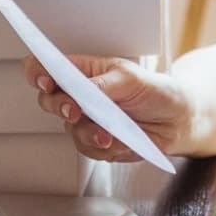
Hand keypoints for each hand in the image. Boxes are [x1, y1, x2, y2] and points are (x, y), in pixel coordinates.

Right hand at [22, 55, 192, 161]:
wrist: (177, 121)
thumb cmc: (155, 91)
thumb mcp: (131, 79)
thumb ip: (103, 84)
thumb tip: (83, 90)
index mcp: (84, 71)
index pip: (48, 67)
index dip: (38, 72)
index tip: (45, 80)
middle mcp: (80, 95)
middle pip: (49, 100)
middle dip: (59, 106)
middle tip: (75, 110)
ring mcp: (87, 120)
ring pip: (68, 129)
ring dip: (88, 132)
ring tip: (109, 134)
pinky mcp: (96, 141)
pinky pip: (87, 148)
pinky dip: (103, 147)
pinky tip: (121, 142)